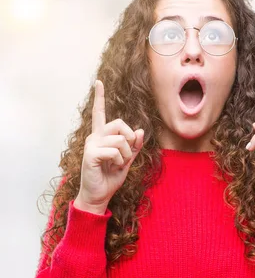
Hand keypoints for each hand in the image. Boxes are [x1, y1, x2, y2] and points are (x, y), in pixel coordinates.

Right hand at [74, 80, 143, 214]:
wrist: (99, 195)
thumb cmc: (111, 177)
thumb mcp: (128, 160)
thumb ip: (135, 146)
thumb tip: (141, 130)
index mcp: (102, 136)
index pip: (100, 113)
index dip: (99, 97)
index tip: (98, 82)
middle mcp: (95, 136)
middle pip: (120, 123)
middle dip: (131, 139)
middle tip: (126, 155)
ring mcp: (91, 144)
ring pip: (121, 139)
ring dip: (126, 155)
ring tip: (117, 164)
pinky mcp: (91, 154)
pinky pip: (115, 151)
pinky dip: (120, 161)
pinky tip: (112, 167)